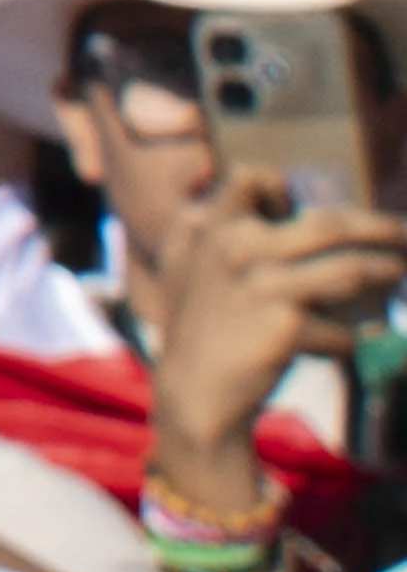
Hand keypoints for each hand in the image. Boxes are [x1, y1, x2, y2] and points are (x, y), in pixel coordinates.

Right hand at [153, 170, 406, 495]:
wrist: (195, 392)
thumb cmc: (200, 328)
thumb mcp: (187, 265)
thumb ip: (215, 228)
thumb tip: (276, 199)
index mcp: (213, 226)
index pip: (254, 180)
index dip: (282, 190)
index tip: (302, 209)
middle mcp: (237, 247)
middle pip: (328, 225)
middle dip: (378, 227)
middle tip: (405, 233)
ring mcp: (263, 286)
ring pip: (349, 271)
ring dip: (385, 271)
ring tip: (400, 271)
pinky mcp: (288, 326)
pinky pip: (342, 330)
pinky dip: (348, 339)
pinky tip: (341, 345)